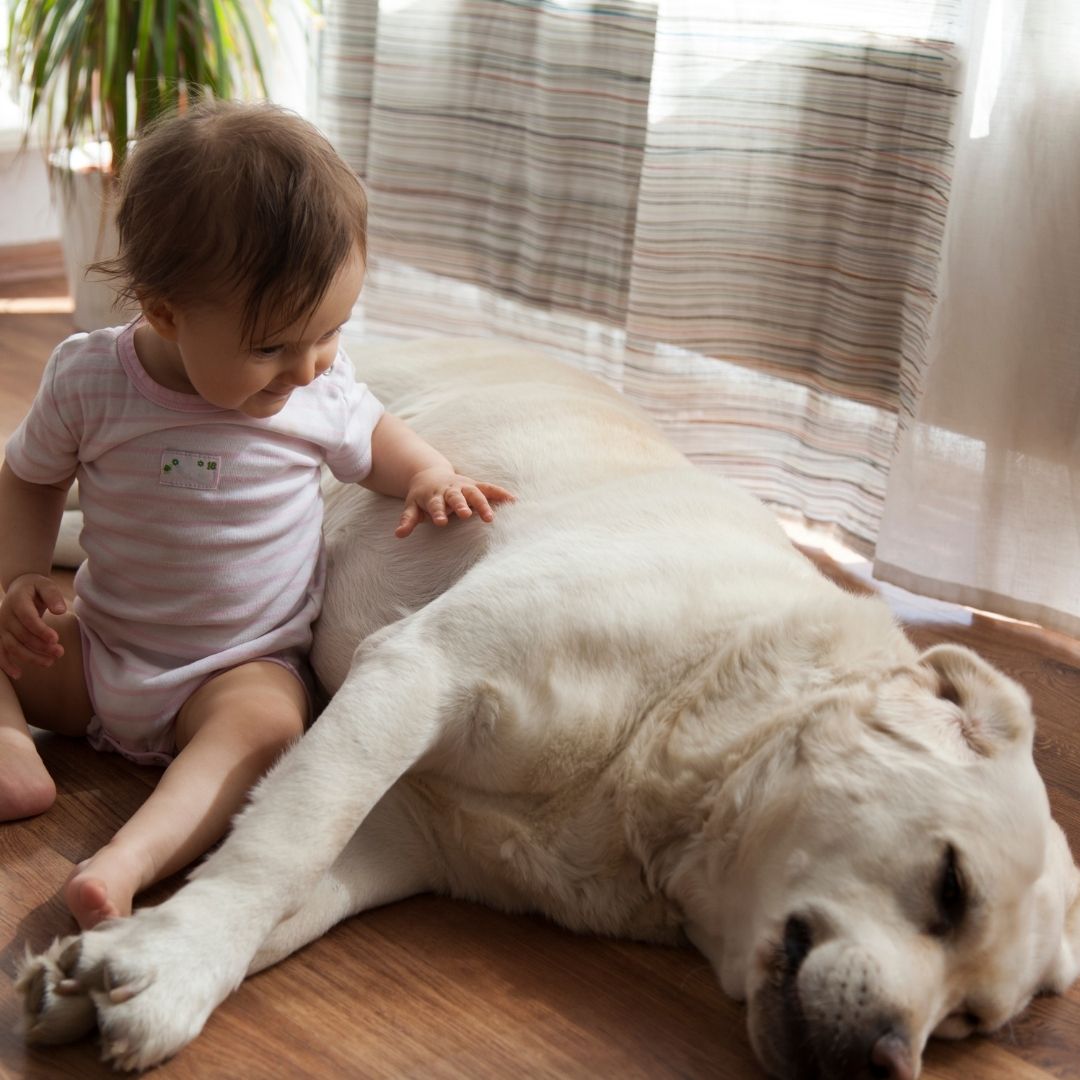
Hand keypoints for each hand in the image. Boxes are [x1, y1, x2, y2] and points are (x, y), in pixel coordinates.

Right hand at [0, 573, 66, 678]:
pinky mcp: (0, 636)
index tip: (56, 639)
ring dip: (30, 657)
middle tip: (60, 652)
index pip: (27, 618)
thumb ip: (53, 596)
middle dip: (41, 646)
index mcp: (17, 601)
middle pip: (21, 635)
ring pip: (12, 646)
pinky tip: (18, 674)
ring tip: (50, 662)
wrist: (18, 589)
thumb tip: (60, 611)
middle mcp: (5, 615)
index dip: (40, 630)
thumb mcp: (46, 585)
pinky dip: (6, 664)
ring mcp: (0, 627)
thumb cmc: (36, 588)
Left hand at [396, 469, 514, 538]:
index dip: (438, 513)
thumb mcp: (412, 506)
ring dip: (483, 504)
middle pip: (456, 497)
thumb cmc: (422, 496)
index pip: (435, 505)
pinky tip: (514, 500)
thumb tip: (399, 535)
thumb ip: (408, 520)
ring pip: (475, 493)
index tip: (440, 522)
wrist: (430, 474)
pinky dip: (500, 494)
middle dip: (461, 505)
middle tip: (466, 515)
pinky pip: (489, 489)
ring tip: (490, 518)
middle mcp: (450, 490)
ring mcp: (463, 487)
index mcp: (433, 496)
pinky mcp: (474, 485)